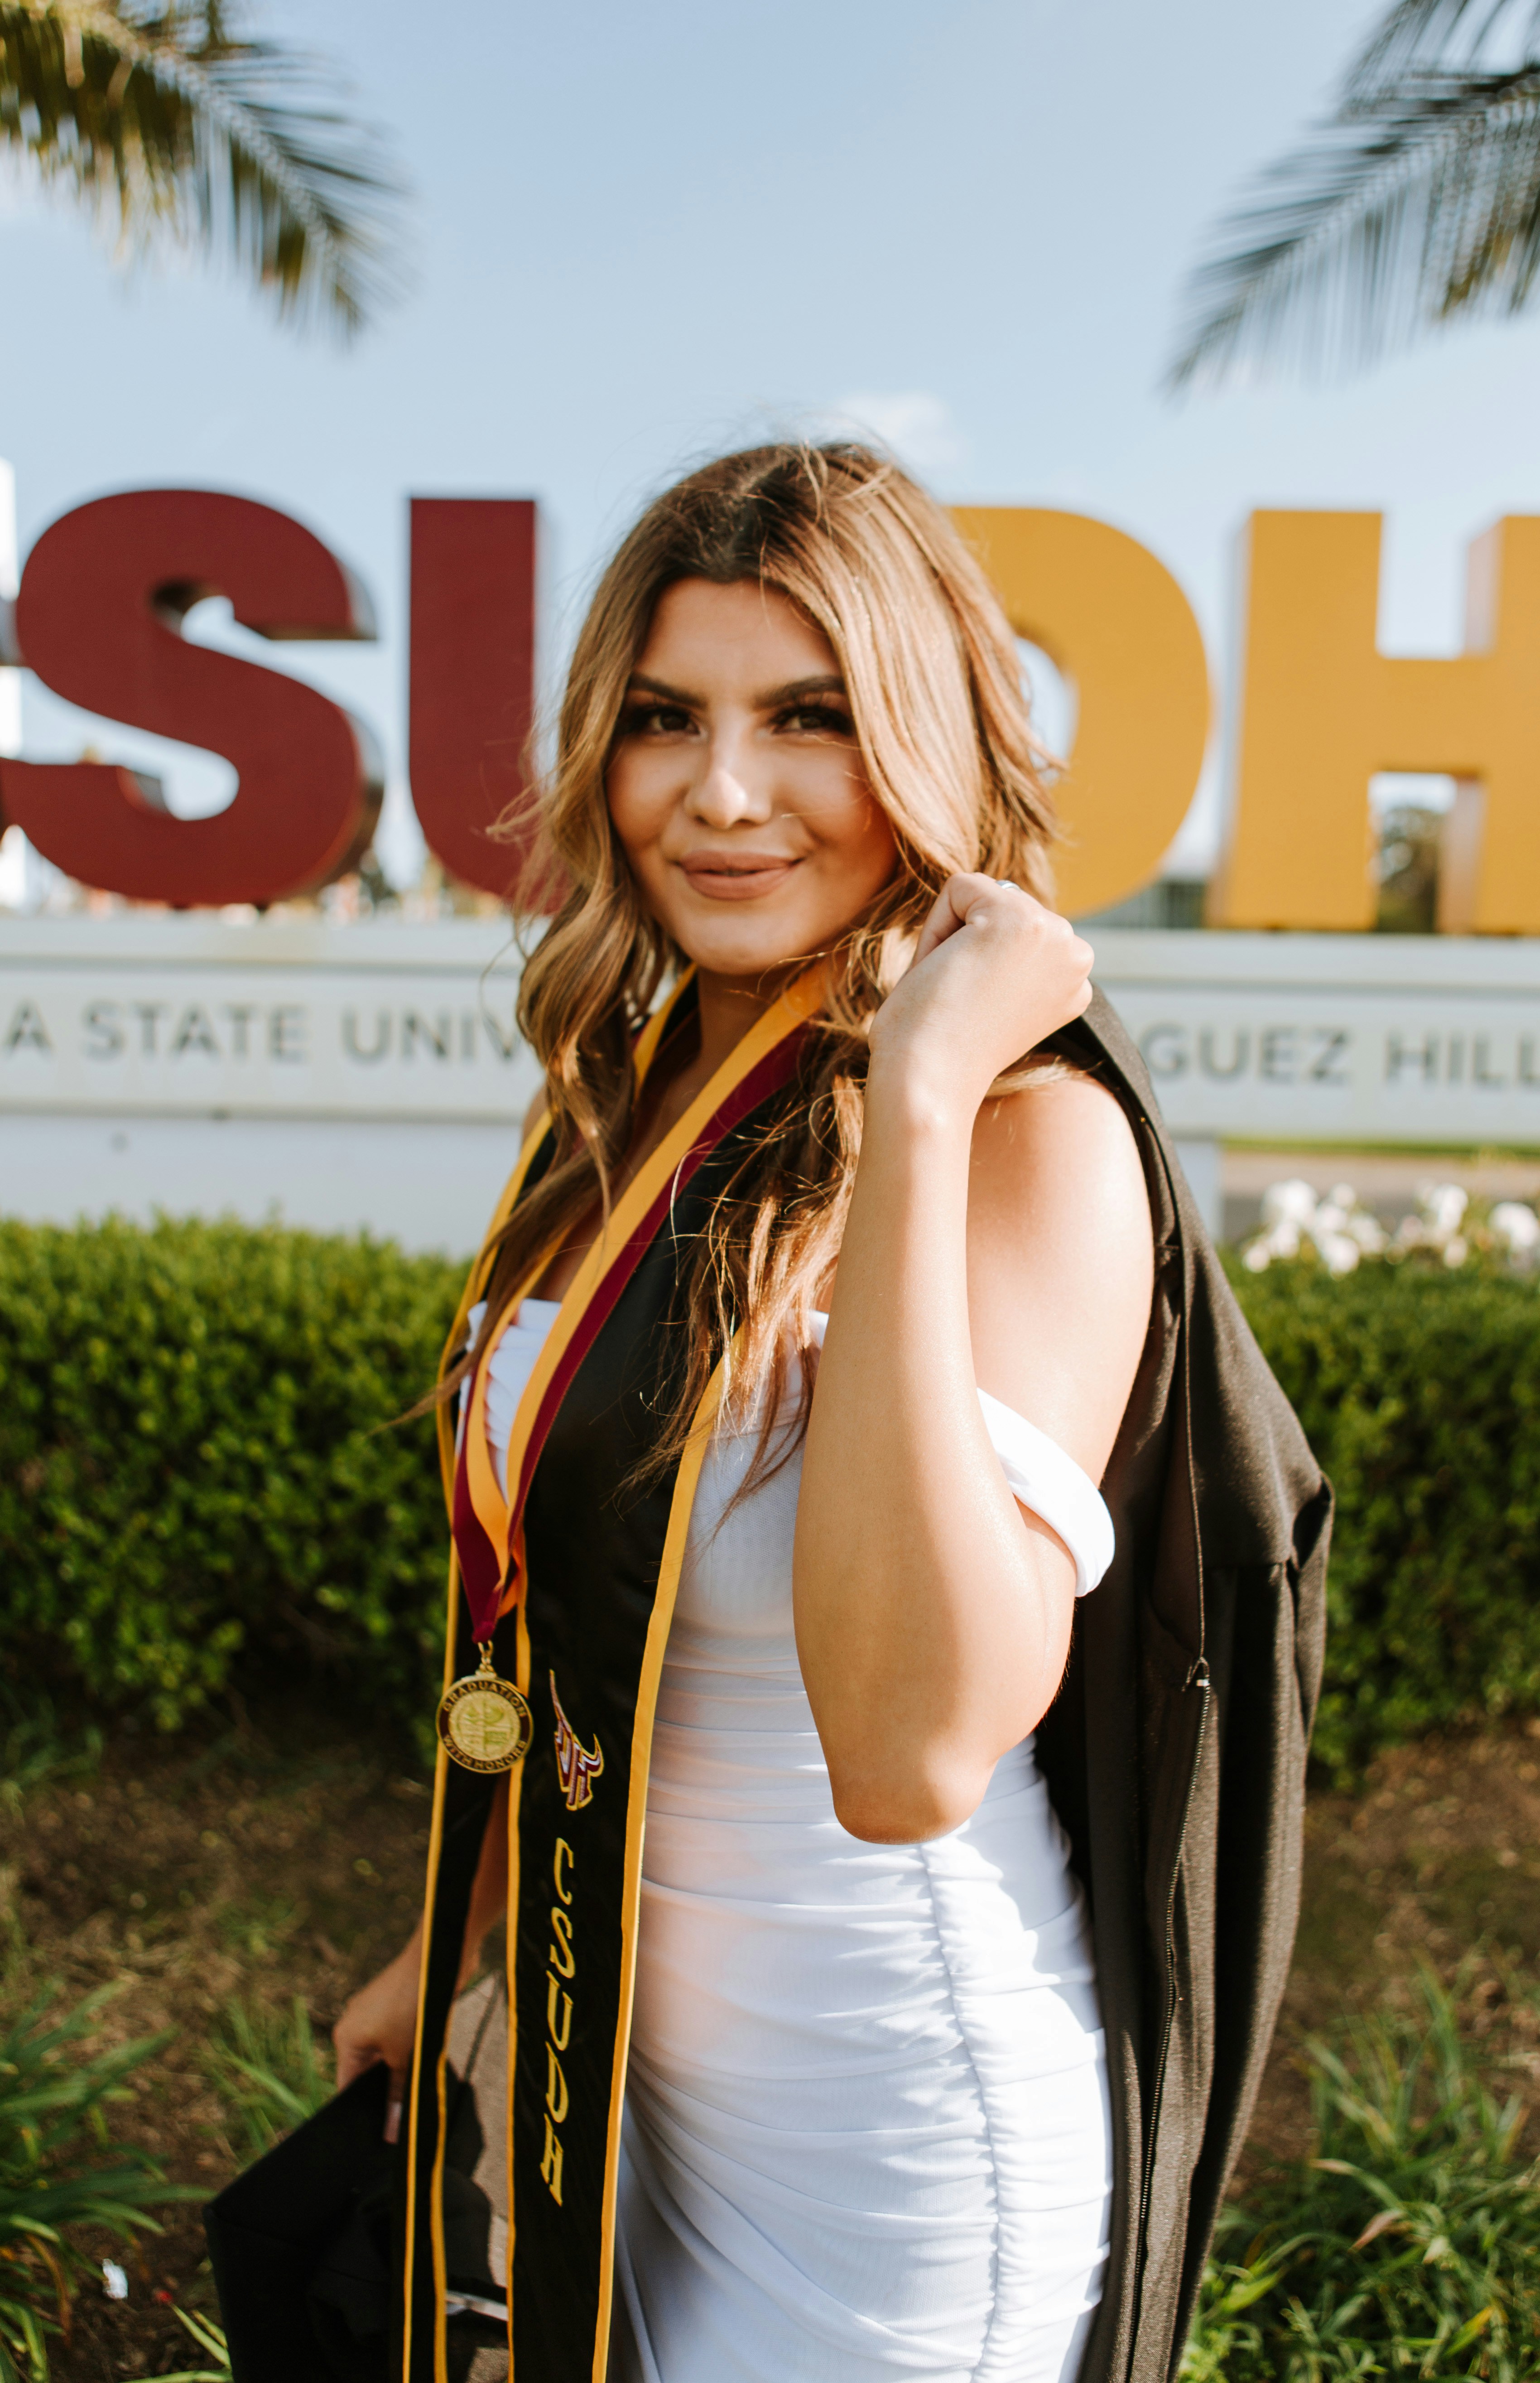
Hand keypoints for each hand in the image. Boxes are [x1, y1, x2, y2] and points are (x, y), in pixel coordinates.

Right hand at [334, 1927, 421, 2141]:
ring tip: (412, 2093)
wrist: (438, 1959)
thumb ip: (397, 2093)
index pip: (346, 2086)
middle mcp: (354, 2025)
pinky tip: (421, 2066)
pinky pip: (394, 2039)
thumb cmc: (412, 2005)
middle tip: (399, 2121)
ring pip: (382, 2056)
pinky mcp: (394, 2006)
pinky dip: (405, 2054)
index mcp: (346, 2038)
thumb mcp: (403, 2056)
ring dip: (397, 2073)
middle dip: (382, 2093)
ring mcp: (374, 2014)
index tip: (376, 2135)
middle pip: (364, 2072)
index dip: (361, 2112)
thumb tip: (391, 2131)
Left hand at [869, 874, 1092, 1114]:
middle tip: (960, 1001)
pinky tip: (946, 973)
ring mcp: (1055, 935)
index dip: (977, 962)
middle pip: (1002, 905)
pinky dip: (935, 929)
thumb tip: (997, 897)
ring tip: (955, 990)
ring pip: (982, 895)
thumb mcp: (991, 994)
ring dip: (950, 937)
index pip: (1015, 931)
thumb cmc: (939, 1048)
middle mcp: (1076, 957)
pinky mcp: (1019, 920)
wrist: (928, 1081)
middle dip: (965, 942)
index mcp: (1074, 982)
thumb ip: (1005, 953)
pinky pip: (960, 888)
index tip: (976, 1012)